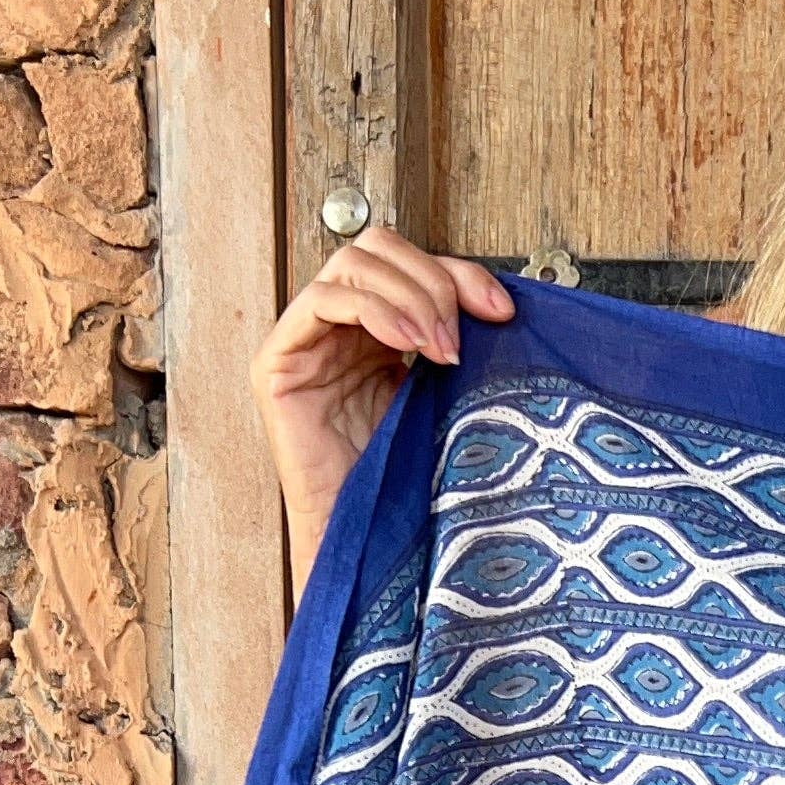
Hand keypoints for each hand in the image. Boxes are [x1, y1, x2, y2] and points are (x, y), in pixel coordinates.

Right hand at [252, 225, 515, 571]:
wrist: (367, 537)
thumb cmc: (407, 480)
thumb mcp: (447, 398)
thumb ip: (459, 348)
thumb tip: (506, 308)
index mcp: (379, 330)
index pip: (413, 262)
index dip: (460, 274)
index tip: (504, 313)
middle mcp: (339, 327)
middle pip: (379, 248)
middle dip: (433, 282)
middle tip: (461, 339)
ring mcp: (305, 339)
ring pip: (351, 264)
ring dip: (408, 298)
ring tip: (439, 350)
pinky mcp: (278, 361)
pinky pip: (321, 302)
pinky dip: (372, 309)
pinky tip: (407, 345)